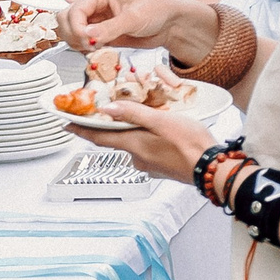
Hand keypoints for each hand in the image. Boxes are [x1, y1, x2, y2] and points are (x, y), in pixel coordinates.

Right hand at [58, 0, 207, 58]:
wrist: (171, 22)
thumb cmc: (159, 9)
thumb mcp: (135, 17)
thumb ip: (110, 28)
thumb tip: (89, 35)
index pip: (74, 10)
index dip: (77, 27)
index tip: (88, 41)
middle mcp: (94, 3)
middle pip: (64, 19)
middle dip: (73, 34)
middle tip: (90, 45)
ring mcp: (95, 18)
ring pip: (68, 30)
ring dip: (76, 42)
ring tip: (96, 47)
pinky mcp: (98, 31)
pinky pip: (79, 40)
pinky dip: (83, 47)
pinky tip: (98, 49)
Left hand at [66, 100, 217, 182]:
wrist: (212, 169)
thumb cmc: (190, 144)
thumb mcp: (162, 121)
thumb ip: (134, 114)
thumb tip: (107, 110)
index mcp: (133, 145)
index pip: (99, 137)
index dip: (81, 130)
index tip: (66, 124)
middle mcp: (137, 157)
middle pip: (117, 139)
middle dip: (114, 126)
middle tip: (116, 111)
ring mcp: (149, 165)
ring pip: (135, 144)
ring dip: (136, 132)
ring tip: (149, 119)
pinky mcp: (161, 167)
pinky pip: (148, 150)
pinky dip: (149, 140)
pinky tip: (163, 134)